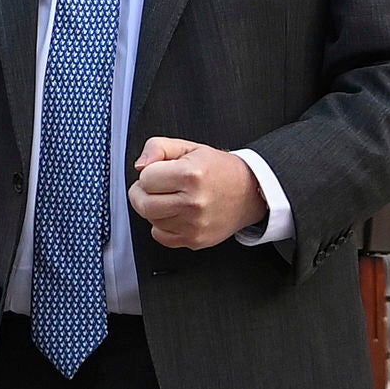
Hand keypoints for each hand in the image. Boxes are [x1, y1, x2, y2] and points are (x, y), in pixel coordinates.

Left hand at [128, 137, 267, 250]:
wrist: (249, 192)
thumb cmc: (219, 169)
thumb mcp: (189, 147)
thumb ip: (158, 147)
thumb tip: (140, 166)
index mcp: (191, 174)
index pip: (146, 179)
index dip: (148, 173)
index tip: (157, 172)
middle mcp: (193, 202)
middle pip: (144, 204)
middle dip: (141, 193)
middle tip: (152, 187)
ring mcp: (194, 225)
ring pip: (151, 221)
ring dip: (153, 209)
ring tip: (169, 198)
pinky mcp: (195, 240)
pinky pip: (161, 236)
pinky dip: (161, 226)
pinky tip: (175, 213)